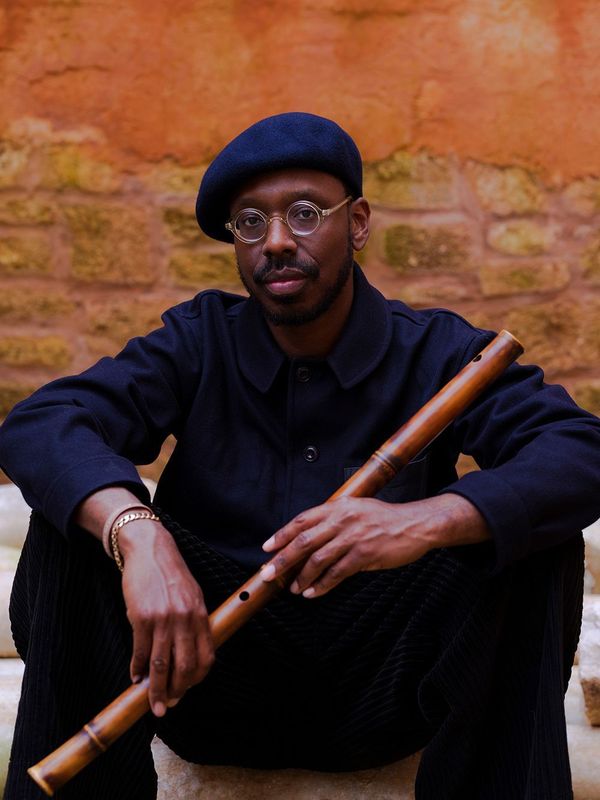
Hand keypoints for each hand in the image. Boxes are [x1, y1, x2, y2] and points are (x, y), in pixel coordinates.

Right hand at [119, 520, 214, 716]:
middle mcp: (184, 619)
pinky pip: (140, 651)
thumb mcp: (192, 595)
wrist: (150, 551)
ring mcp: (163, 619)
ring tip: (153, 704)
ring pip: (160, 664)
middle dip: (177, 692)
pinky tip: (136, 677)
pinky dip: (137, 669)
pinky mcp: (141, 617)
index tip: (187, 690)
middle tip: (168, 706)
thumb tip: (191, 654)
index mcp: (200, 615)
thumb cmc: (171, 575)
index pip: (206, 657)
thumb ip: (194, 623)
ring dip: (156, 690)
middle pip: (184, 667)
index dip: (197, 679)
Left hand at [261, 494, 488, 598]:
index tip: (267, 548)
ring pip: (318, 560)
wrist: (415, 524)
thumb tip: (307, 537)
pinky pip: (337, 573)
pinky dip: (321, 585)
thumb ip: (333, 519)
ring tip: (293, 588)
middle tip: (268, 574)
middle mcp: (342, 520)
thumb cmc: (384, 518)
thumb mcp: (356, 508)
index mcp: (338, 507)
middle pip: (304, 541)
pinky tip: (312, 592)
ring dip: (301, 577)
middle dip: (283, 559)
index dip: (281, 535)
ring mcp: (353, 537)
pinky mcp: (365, 555)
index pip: (301, 520)